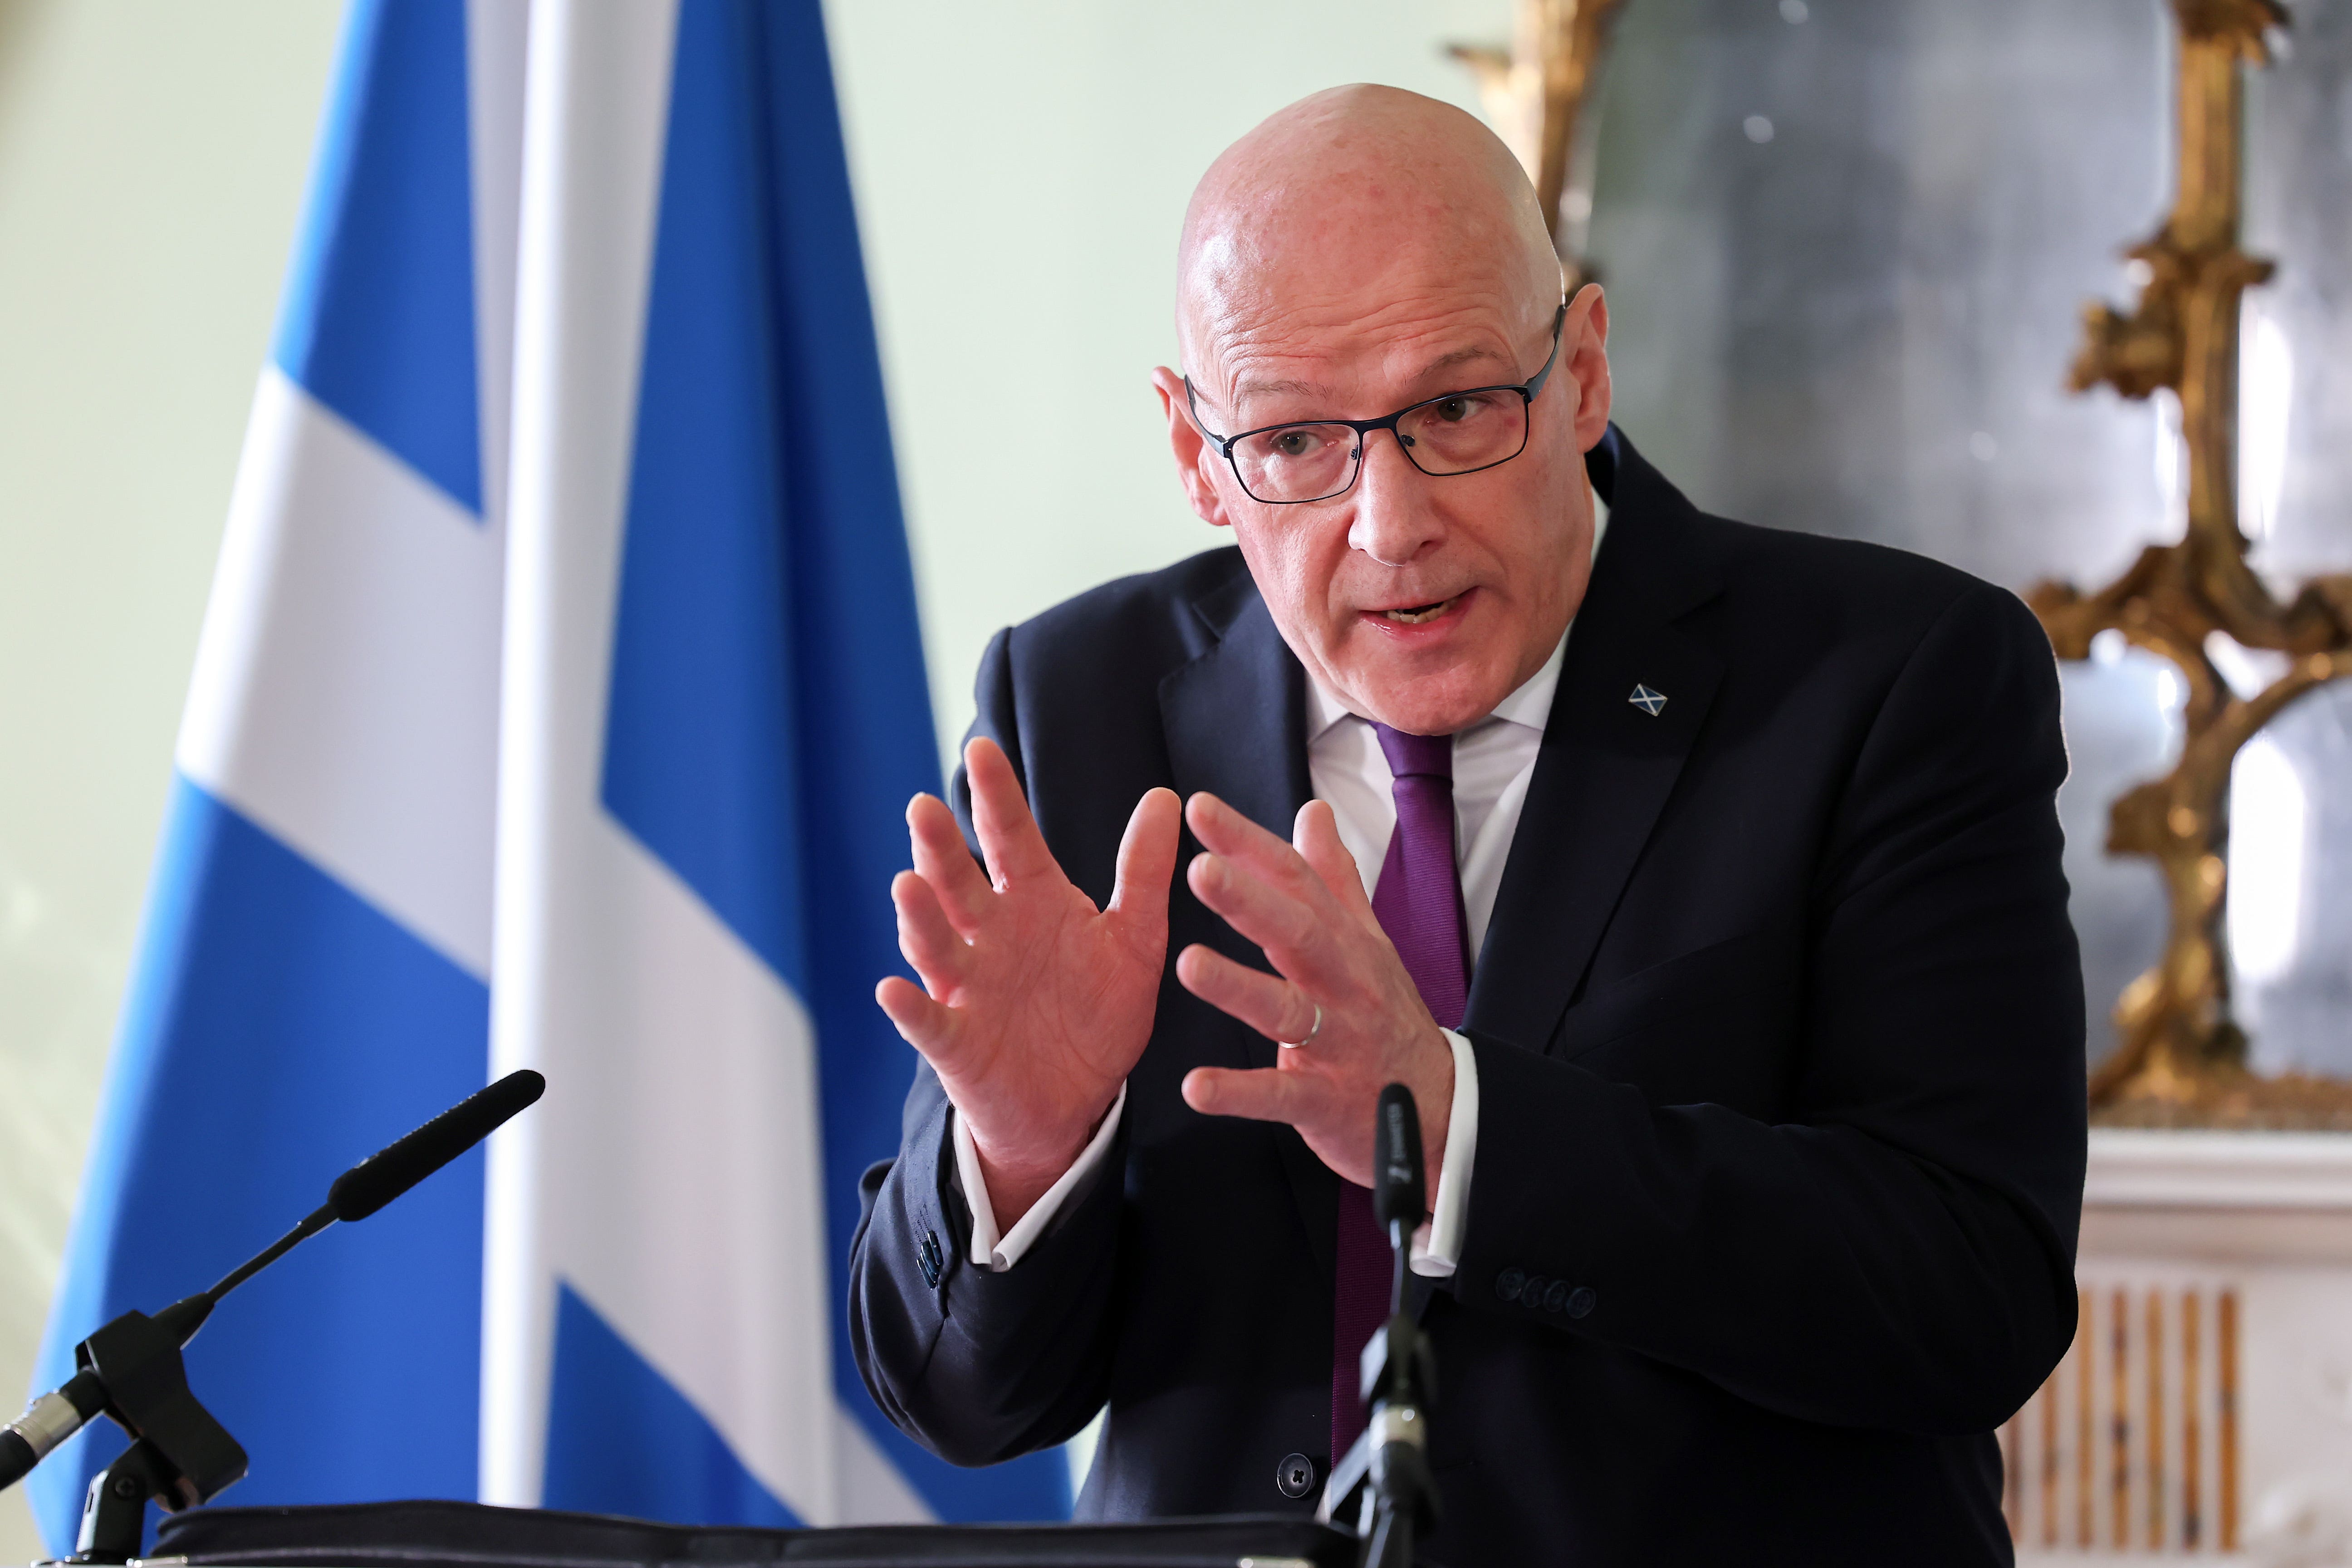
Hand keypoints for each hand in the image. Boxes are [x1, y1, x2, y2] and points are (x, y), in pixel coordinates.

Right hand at [876, 736, 1179, 1224]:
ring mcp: (967, 986)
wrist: (1078, 1099)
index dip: (997, 797)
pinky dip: (908, 1008)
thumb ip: (1143, 874)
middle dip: (939, 847)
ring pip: (935, 942)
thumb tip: (1167, 799)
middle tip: (924, 807)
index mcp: (1033, 901)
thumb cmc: (1098, 1012)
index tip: (983, 749)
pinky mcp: (955, 1042)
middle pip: (959, 882)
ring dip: (918, 917)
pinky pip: (928, 1023)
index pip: (1010, 839)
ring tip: (907, 885)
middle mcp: (990, 935)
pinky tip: (892, 991)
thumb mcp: (1132, 941)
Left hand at [1175, 793, 1453, 1189]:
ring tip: (1188, 964)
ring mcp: (1337, 1043)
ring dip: (1237, 987)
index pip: (1297, 881)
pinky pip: (1280, 1095)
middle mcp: (1343, 983)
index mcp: (1345, 941)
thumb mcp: (1369, 941)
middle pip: (1299, 933)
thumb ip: (1334, 876)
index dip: (1250, 844)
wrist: (1441, 1107)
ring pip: (1287, 1009)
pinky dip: (1239, 1093)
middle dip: (1250, 900)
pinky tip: (1196, 1086)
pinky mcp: (1325, 1101)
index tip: (1201, 809)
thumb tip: (1312, 811)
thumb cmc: (1389, 1017)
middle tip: (1200, 870)